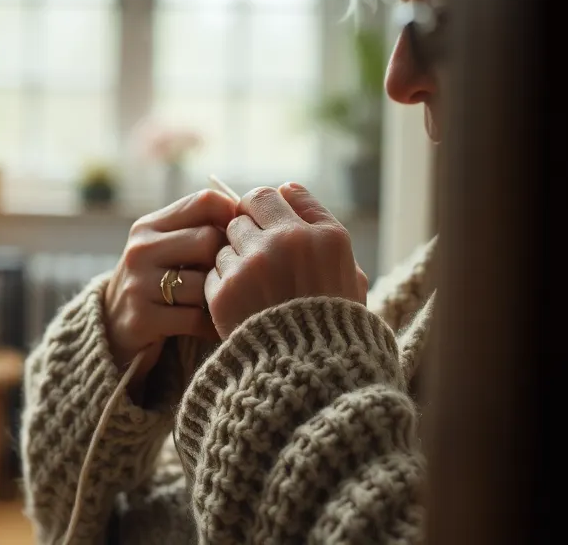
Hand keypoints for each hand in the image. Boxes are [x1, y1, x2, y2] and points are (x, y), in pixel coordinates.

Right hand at [103, 190, 236, 394]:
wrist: (111, 326)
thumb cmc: (156, 282)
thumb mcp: (165, 247)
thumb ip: (198, 228)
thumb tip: (250, 216)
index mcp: (149, 225)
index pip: (205, 201)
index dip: (232, 216)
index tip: (241, 236)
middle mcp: (141, 249)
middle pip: (208, 240)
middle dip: (225, 261)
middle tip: (228, 276)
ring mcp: (139, 284)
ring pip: (204, 283)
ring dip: (216, 297)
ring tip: (218, 304)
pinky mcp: (143, 318)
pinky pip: (195, 318)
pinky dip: (211, 325)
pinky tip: (212, 326)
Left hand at [204, 182, 367, 337]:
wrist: (310, 377)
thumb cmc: (336, 327)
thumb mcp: (351, 276)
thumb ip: (322, 227)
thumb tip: (289, 190)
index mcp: (326, 236)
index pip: (283, 193)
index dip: (272, 207)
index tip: (272, 222)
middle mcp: (289, 242)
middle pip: (249, 205)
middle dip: (250, 223)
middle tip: (257, 249)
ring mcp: (253, 264)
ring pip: (228, 236)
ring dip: (237, 254)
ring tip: (255, 284)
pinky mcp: (224, 289)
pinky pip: (215, 268)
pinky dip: (225, 282)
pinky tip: (243, 302)